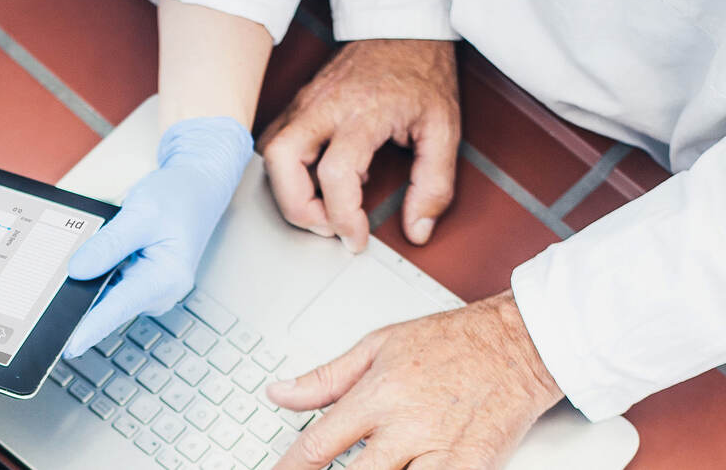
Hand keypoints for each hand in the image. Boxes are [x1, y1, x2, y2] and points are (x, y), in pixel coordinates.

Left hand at [64, 116, 252, 356]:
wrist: (196, 187)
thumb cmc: (178, 197)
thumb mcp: (141, 213)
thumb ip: (109, 244)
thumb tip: (77, 271)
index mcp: (166, 278)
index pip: (119, 308)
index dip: (90, 328)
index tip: (67, 345)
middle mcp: (159, 292)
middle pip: (108, 305)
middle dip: (78, 300)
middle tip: (48, 288)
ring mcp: (149, 290)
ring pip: (106, 296)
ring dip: (86, 284)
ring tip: (70, 263)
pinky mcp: (140, 283)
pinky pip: (109, 285)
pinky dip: (95, 275)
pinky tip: (89, 258)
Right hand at [258, 39, 458, 251]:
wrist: (403, 29)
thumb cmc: (422, 74)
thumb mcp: (445, 129)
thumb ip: (434, 184)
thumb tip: (418, 229)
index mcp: (364, 112)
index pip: (336, 174)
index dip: (342, 218)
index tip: (357, 238)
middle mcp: (325, 106)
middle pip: (281, 160)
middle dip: (296, 206)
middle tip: (327, 225)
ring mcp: (306, 102)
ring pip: (270, 152)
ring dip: (288, 189)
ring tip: (324, 204)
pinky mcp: (299, 103)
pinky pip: (275, 141)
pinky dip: (287, 170)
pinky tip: (319, 176)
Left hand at [269, 291, 562, 469]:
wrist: (517, 342)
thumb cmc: (451, 341)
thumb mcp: (376, 346)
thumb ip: (325, 378)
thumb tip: (280, 393)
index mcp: (378, 394)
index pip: (320, 443)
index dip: (291, 467)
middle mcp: (406, 426)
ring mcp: (441, 452)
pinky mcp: (473, 468)